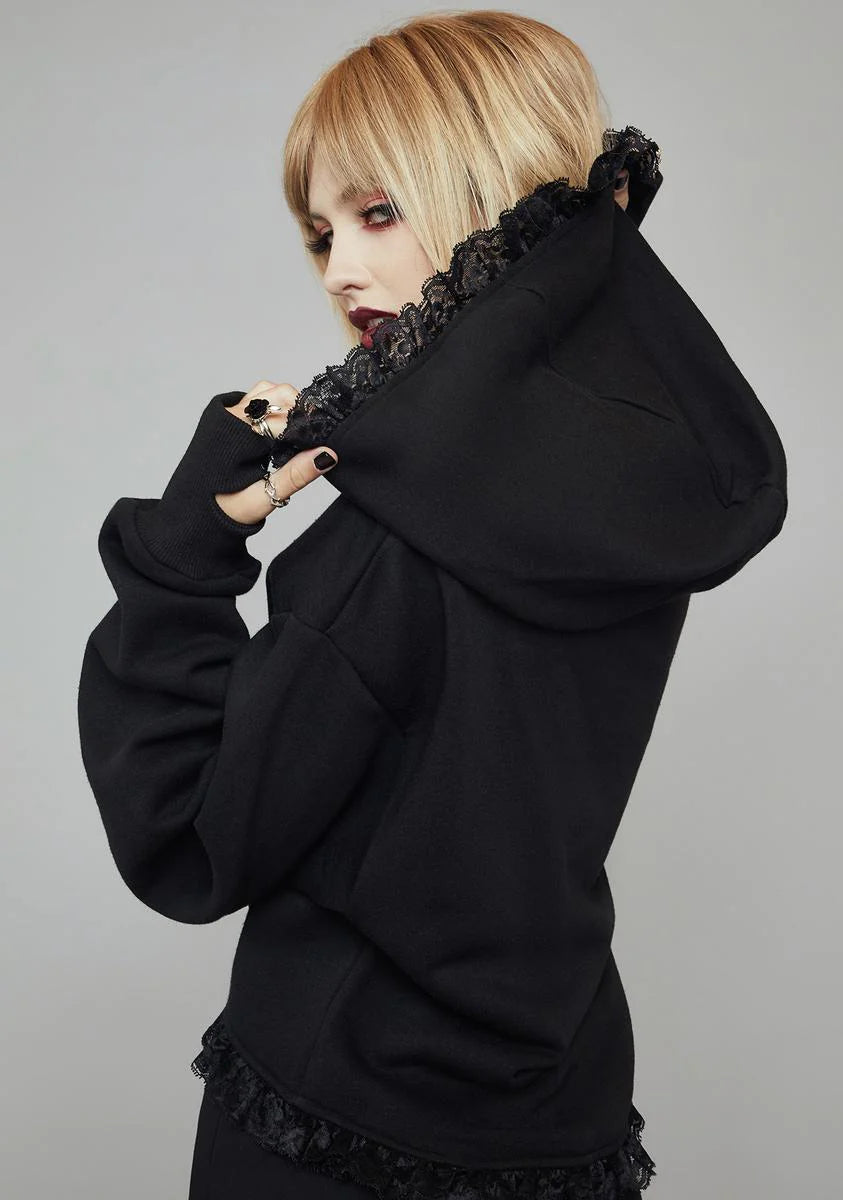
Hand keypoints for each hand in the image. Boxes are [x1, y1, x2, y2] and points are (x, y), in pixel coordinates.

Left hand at [214, 380, 337, 523]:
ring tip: (297, 434)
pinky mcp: (229, 415)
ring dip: (288, 406)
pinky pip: (258, 398)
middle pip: (277, 395)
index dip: (307, 426)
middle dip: (300, 412)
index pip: (282, 416)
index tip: (324, 440)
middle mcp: (230, 416)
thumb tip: (328, 454)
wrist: (196, 511)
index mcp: (236, 434)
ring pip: (268, 392)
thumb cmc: (229, 507)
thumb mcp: (265, 496)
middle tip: (312, 438)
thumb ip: (296, 474)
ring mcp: (228, 412)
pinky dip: (276, 407)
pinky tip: (283, 430)